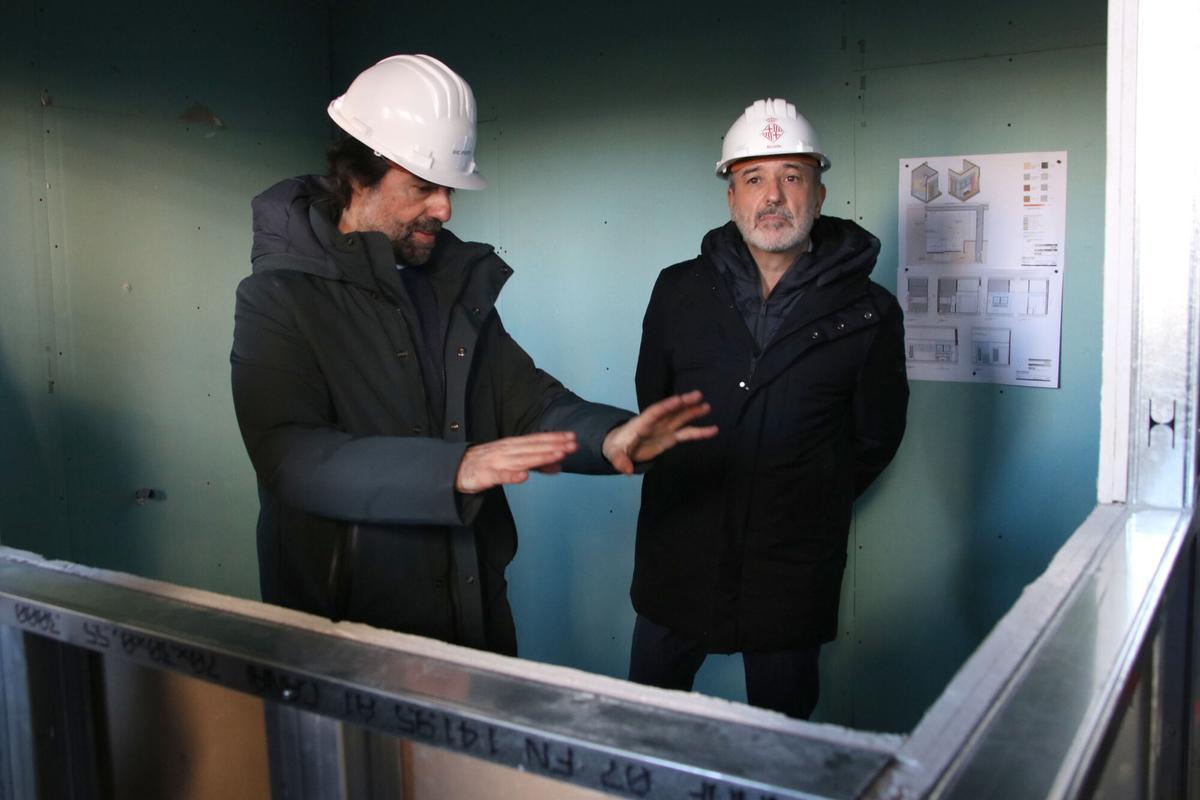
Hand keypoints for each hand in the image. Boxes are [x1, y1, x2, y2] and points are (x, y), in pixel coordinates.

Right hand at [456, 432, 577, 493]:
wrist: (455, 468)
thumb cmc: (486, 464)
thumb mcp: (513, 461)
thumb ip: (535, 464)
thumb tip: (558, 465)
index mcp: (512, 445)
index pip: (536, 440)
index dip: (554, 438)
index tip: (572, 437)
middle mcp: (506, 450)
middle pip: (533, 447)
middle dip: (554, 445)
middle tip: (573, 444)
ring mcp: (496, 462)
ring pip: (522, 459)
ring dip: (540, 457)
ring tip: (558, 455)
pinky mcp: (486, 475)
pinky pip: (500, 475)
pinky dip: (512, 475)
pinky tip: (524, 476)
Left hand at [602, 390, 717, 474]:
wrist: (620, 446)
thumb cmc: (616, 447)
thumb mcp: (615, 454)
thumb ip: (620, 461)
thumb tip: (626, 470)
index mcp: (641, 423)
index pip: (654, 413)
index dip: (666, 406)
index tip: (678, 400)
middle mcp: (655, 423)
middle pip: (671, 411)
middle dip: (683, 403)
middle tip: (698, 395)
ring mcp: (664, 429)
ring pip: (681, 419)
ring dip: (693, 412)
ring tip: (707, 407)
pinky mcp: (670, 437)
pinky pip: (687, 433)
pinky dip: (699, 432)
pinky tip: (713, 430)